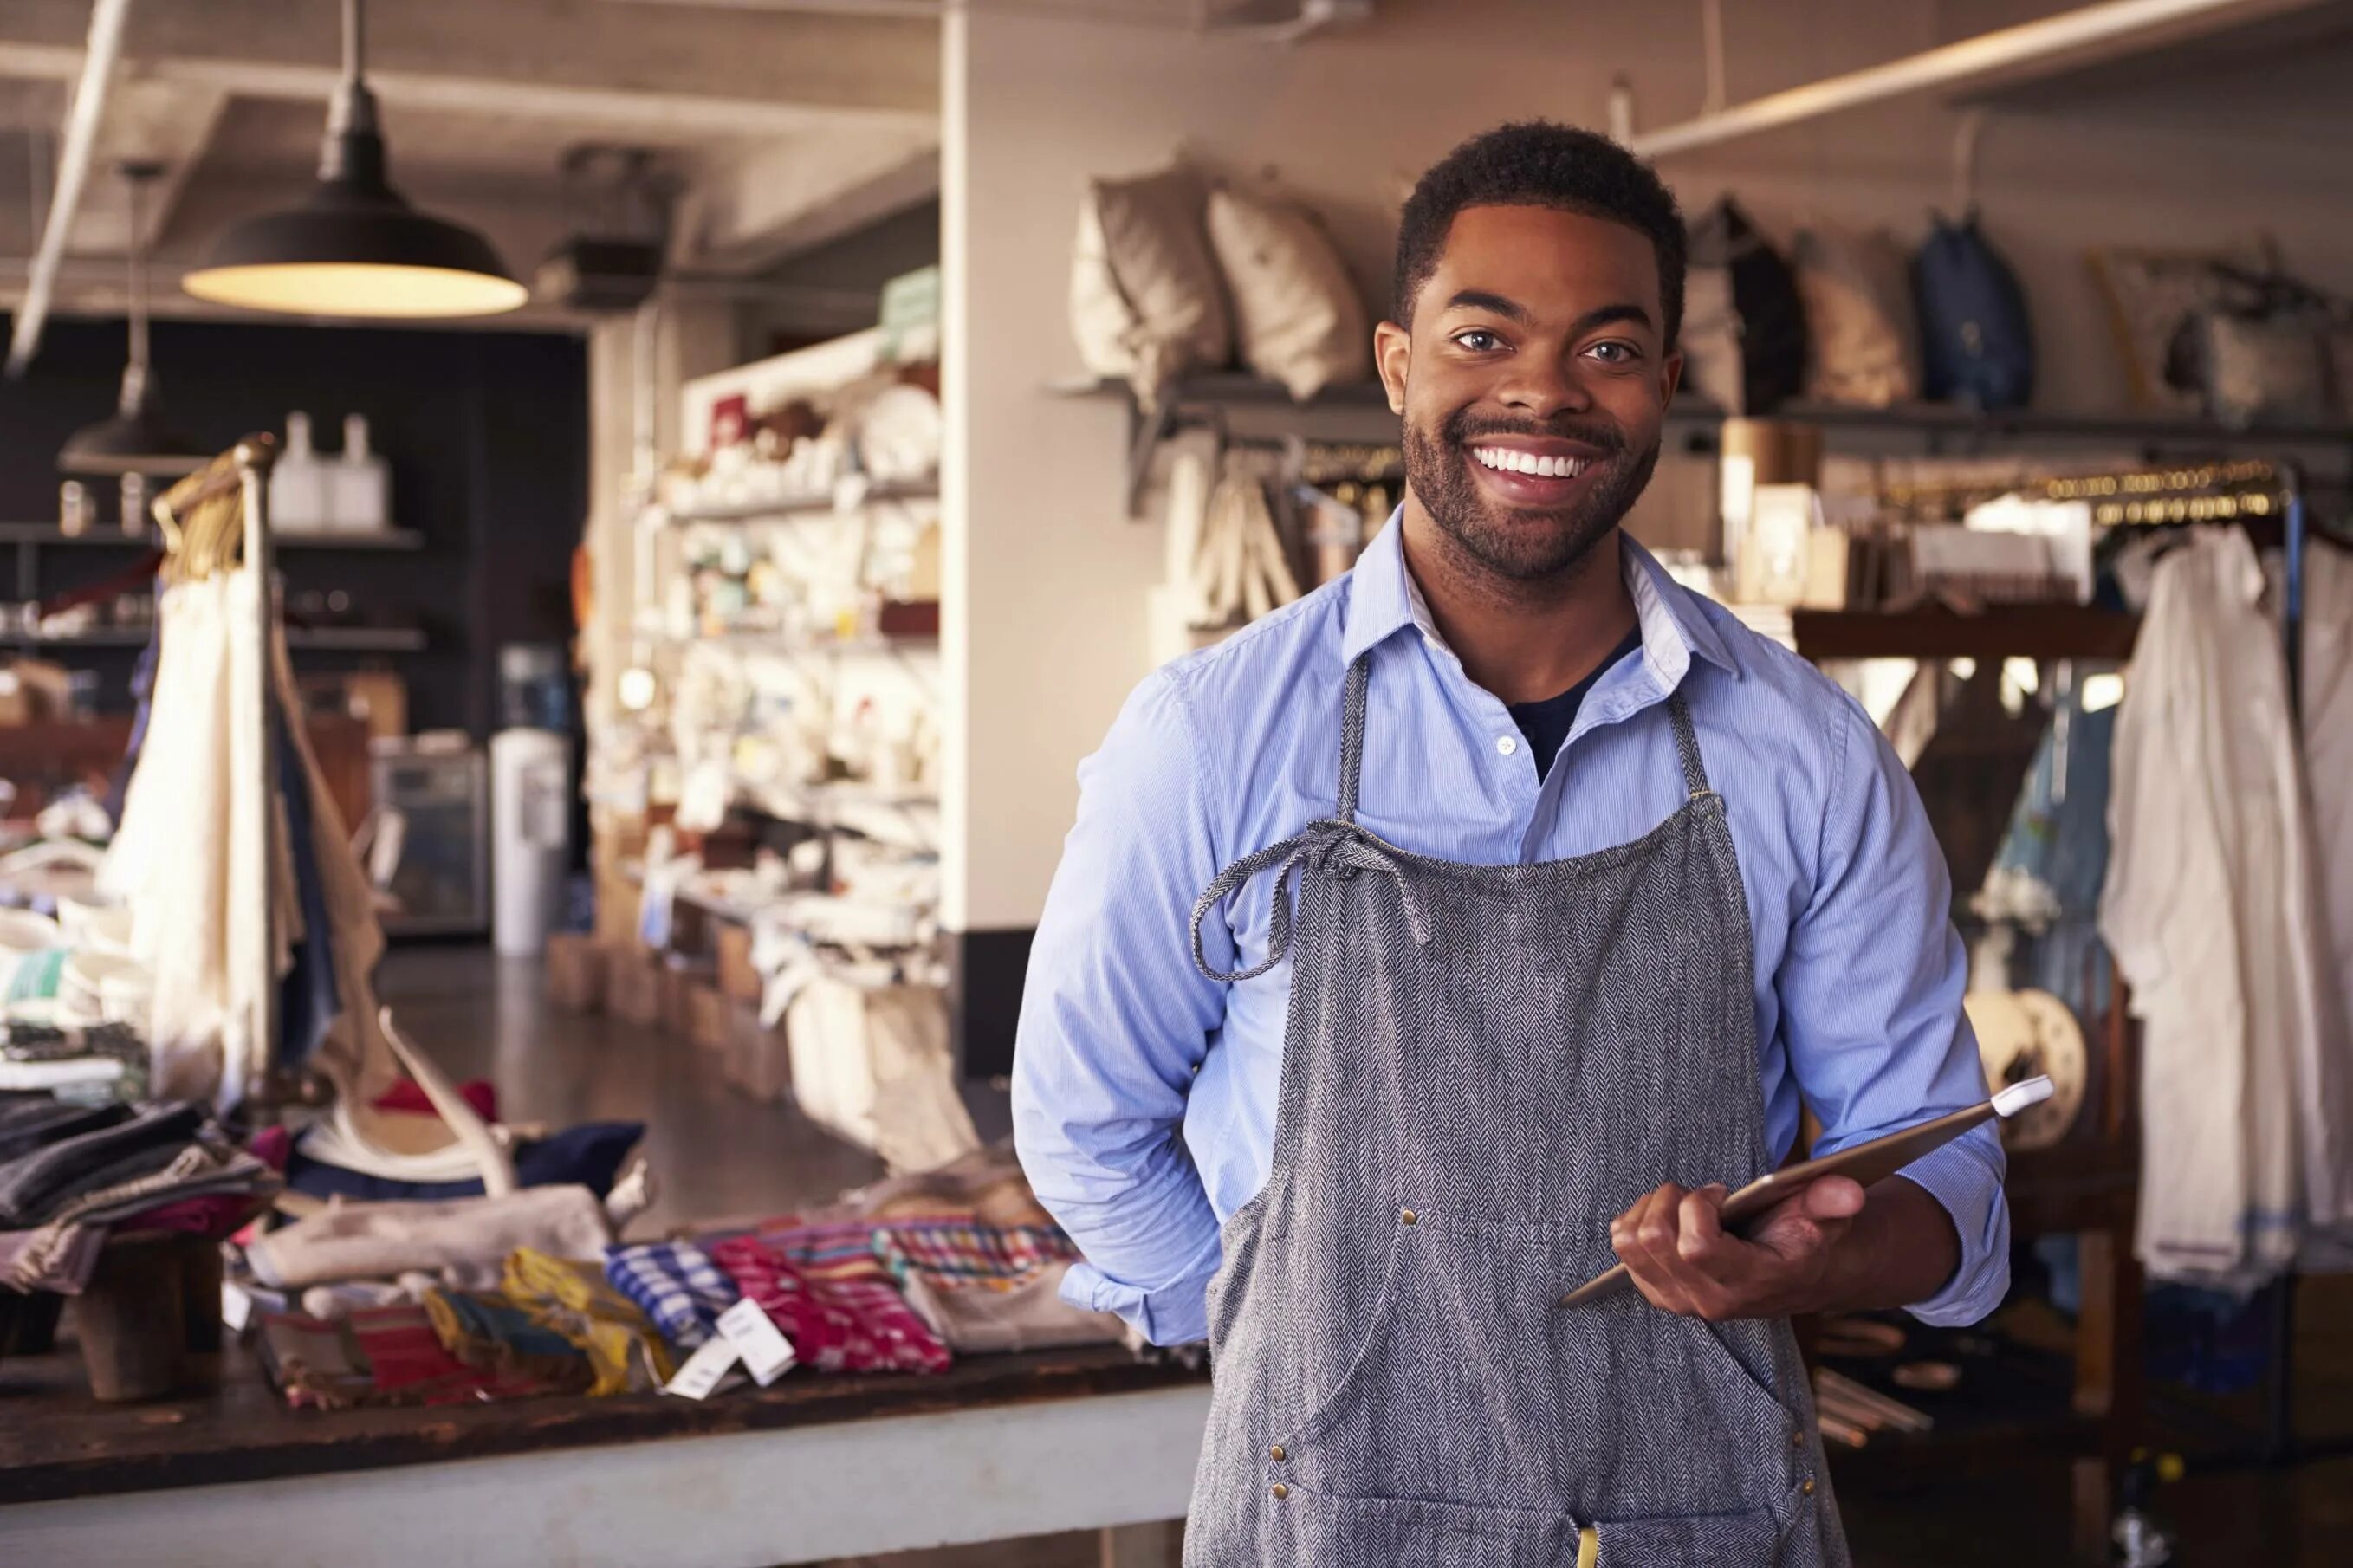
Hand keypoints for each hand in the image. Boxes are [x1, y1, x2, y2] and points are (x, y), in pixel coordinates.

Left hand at [1609, 1177, 1866, 1320]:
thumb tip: (1848, 1190)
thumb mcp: (1827, 1217)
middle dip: (1670, 1200)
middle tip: (1699, 1196)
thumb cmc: (1806, 1240)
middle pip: (1652, 1239)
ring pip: (1630, 1242)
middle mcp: (1708, 1299)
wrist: (1797, 1278)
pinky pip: (1622, 1249)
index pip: (1695, 1247)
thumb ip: (1833, 1201)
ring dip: (1651, 1208)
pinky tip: (1670, 1220)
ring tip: (1683, 1206)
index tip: (1721, 1193)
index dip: (1698, 1206)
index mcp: (1749, 1282)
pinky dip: (1636, 1221)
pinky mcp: (1659, 1293)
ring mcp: (1679, 1300)